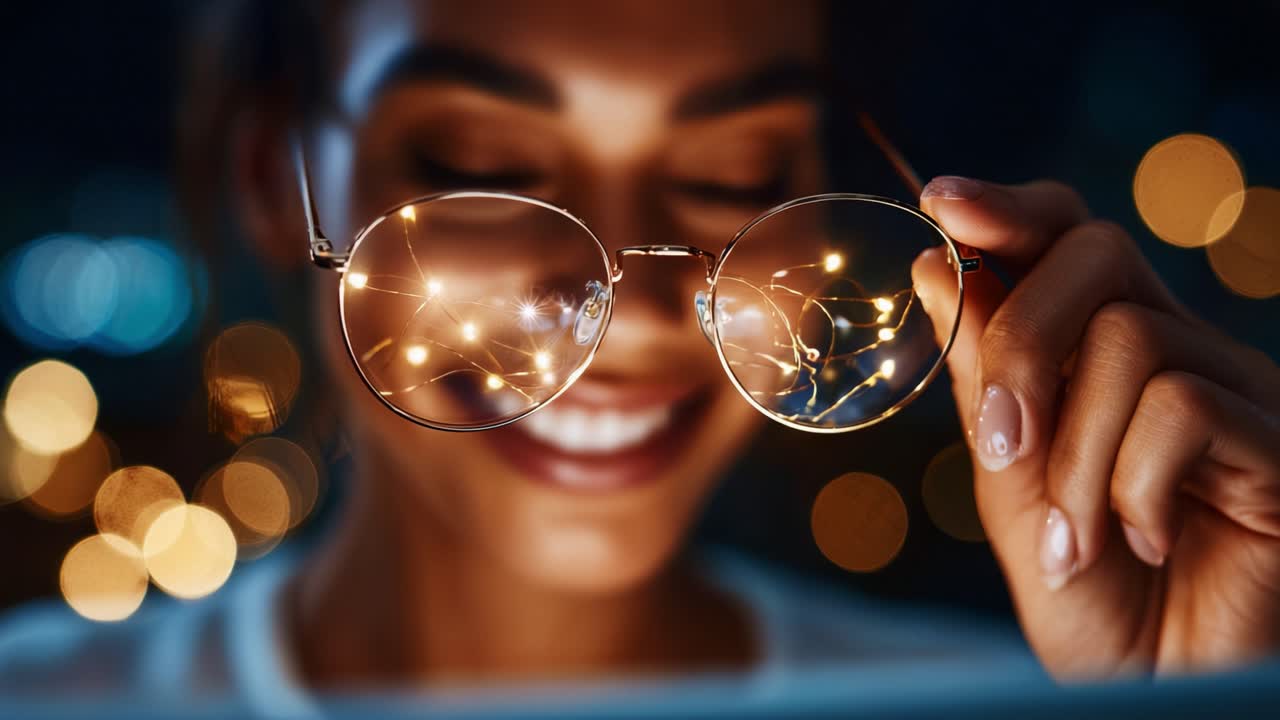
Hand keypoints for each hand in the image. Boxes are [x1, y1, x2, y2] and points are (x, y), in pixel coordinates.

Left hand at [911, 176, 1279, 678]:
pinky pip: (1184, 408)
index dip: (1010, 210)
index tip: (940, 200)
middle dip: (1021, 344)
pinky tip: (1143, 541)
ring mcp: (1238, 393)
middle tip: (1002, 448)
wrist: (1155, 687)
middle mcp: (1180, 353)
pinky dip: (1132, 485)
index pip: (1069, 241)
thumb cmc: (1087, 596)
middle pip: (1096, 256)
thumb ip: (985, 382)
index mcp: (1108, 355)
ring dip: (1074, 455)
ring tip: (1072, 541)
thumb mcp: (1011, 484)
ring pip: (1132, 340)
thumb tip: (938, 269)